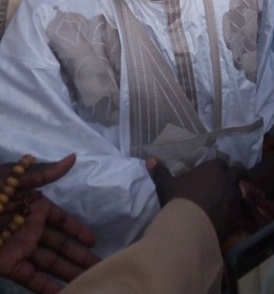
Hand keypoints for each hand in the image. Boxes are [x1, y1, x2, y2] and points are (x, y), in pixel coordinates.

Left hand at [0, 155, 99, 292]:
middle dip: (78, 255)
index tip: (93, 240)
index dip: (76, 230)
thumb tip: (73, 158)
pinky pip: (30, 277)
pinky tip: (65, 291)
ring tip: (90, 279)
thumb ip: (43, 173)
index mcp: (30, 206)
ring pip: (48, 262)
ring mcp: (18, 247)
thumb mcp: (13, 176)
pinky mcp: (7, 264)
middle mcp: (27, 228)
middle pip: (58, 244)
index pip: (59, 220)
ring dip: (68, 272)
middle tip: (100, 265)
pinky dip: (46, 286)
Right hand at [147, 157, 246, 243]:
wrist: (190, 228)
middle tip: (222, 185)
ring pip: (240, 191)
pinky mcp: (238, 216)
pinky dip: (236, 212)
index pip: (220, 162)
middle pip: (236, 173)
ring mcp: (236, 198)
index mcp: (214, 168)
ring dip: (234, 194)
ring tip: (225, 202)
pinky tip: (228, 218)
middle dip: (231, 177)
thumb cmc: (179, 201)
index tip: (211, 174)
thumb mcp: (166, 185)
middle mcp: (228, 179)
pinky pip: (241, 211)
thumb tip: (150, 158)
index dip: (217, 168)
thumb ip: (160, 171)